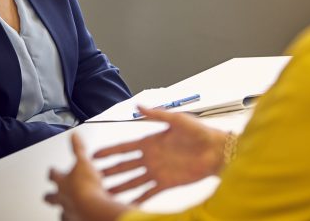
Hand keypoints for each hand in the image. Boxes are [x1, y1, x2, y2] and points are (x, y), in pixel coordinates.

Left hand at [45, 133, 128, 220]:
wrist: (93, 208)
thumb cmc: (86, 187)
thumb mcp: (84, 162)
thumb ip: (78, 149)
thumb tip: (74, 135)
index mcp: (62, 182)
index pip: (53, 175)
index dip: (52, 171)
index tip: (51, 169)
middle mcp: (62, 197)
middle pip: (50, 197)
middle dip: (49, 195)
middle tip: (47, 195)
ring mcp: (68, 211)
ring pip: (61, 211)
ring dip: (63, 208)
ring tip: (66, 208)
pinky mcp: (77, 220)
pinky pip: (73, 220)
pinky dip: (76, 217)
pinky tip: (79, 217)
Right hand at [94, 106, 227, 202]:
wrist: (217, 150)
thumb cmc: (200, 132)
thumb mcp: (177, 119)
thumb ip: (157, 114)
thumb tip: (139, 105)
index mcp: (151, 141)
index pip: (124, 148)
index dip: (109, 152)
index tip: (93, 155)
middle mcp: (151, 157)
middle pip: (125, 166)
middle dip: (109, 172)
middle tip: (92, 177)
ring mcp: (157, 171)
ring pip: (133, 181)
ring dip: (120, 187)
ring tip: (105, 193)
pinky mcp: (167, 183)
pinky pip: (149, 192)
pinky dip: (138, 199)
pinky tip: (127, 204)